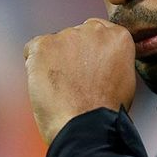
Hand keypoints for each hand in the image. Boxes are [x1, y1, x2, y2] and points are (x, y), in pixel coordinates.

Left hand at [24, 18, 136, 143]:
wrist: (85, 126)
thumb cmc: (105, 111)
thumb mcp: (124, 77)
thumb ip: (112, 57)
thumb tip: (98, 57)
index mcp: (118, 37)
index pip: (98, 32)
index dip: (91, 53)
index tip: (89, 70)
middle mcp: (94, 30)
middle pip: (76, 35)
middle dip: (73, 53)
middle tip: (74, 81)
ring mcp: (68, 36)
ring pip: (55, 43)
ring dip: (54, 60)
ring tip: (61, 88)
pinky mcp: (44, 44)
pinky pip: (32, 49)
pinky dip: (34, 65)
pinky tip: (45, 84)